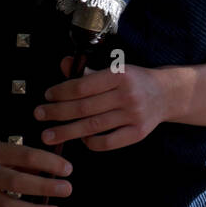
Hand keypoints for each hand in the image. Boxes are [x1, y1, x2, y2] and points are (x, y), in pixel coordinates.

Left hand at [34, 57, 167, 150]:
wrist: (167, 94)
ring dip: (66, 132)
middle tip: (38, 115)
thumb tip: (64, 64)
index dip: (62, 92)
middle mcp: (127, 95)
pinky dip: (90, 142)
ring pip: (92, 126)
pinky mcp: (137, 133)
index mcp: (120, 75)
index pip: (83, 86)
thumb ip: (88, 71)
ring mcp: (133, 116)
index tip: (47, 96)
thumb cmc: (135, 80)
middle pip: (84, 107)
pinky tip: (80, 139)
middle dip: (57, 113)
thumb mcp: (115, 69)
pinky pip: (107, 143)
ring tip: (48, 135)